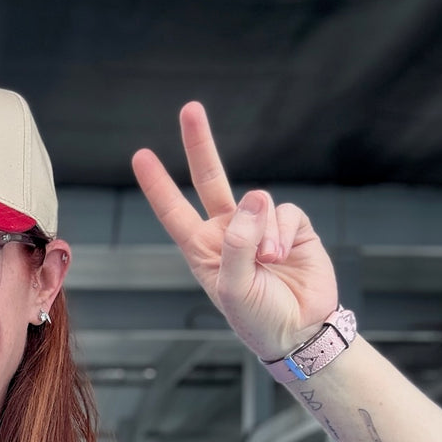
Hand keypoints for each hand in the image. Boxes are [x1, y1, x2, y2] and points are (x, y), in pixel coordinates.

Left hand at [131, 102, 339, 359]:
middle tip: (190, 109)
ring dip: (263, 231)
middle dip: (200, 144)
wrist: (301, 332)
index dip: (158, 184)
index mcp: (203, 250)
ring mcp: (260, 227)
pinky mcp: (292, 227)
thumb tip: (255, 197)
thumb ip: (238, 243)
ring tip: (269, 262)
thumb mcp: (234, 288)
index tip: (141, 155)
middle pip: (211, 179)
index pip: (174, 211)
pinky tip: (283, 255)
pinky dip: (283, 232)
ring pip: (258, 201)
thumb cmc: (258, 319)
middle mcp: (229, 233)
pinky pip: (286, 211)